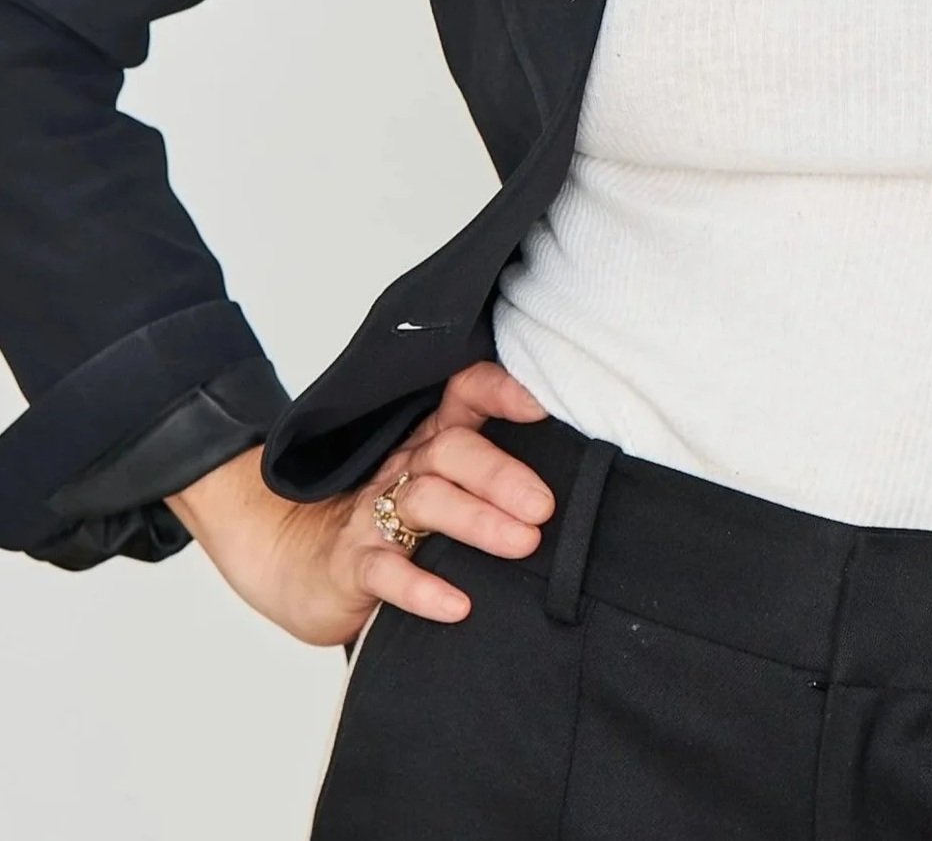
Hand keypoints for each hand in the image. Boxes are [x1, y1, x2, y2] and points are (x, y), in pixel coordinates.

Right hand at [165, 360, 556, 648]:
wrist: (290, 559)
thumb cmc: (385, 522)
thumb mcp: (438, 488)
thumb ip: (491, 475)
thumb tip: (576, 480)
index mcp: (428, 442)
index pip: (464, 396)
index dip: (501, 392)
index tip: (544, 405)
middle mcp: (402, 470)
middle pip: (451, 451)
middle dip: (501, 474)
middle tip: (544, 505)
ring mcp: (372, 516)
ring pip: (425, 503)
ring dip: (477, 520)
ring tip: (524, 543)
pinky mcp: (349, 566)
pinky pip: (384, 572)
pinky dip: (421, 589)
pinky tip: (457, 605)